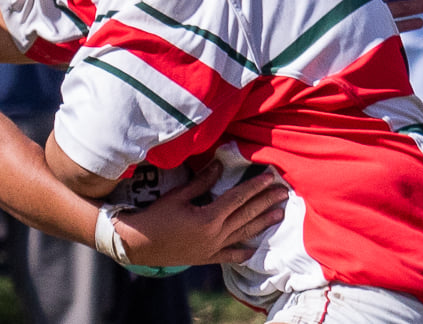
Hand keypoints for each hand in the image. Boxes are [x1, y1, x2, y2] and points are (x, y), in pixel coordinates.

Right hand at [115, 161, 286, 266]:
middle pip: (247, 215)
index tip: (270, 177)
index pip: (238, 199)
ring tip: (279, 214)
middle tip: (284, 193)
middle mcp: (215, 235)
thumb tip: (219, 166)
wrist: (139, 244)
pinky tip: (253, 249)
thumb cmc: (155, 216)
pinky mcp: (207, 258)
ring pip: (244, 234)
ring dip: (263, 223)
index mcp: (208, 217)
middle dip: (266, 202)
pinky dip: (242, 252)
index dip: (255, 187)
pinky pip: (230, 255)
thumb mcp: (177, 195)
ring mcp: (213, 248)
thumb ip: (201, 182)